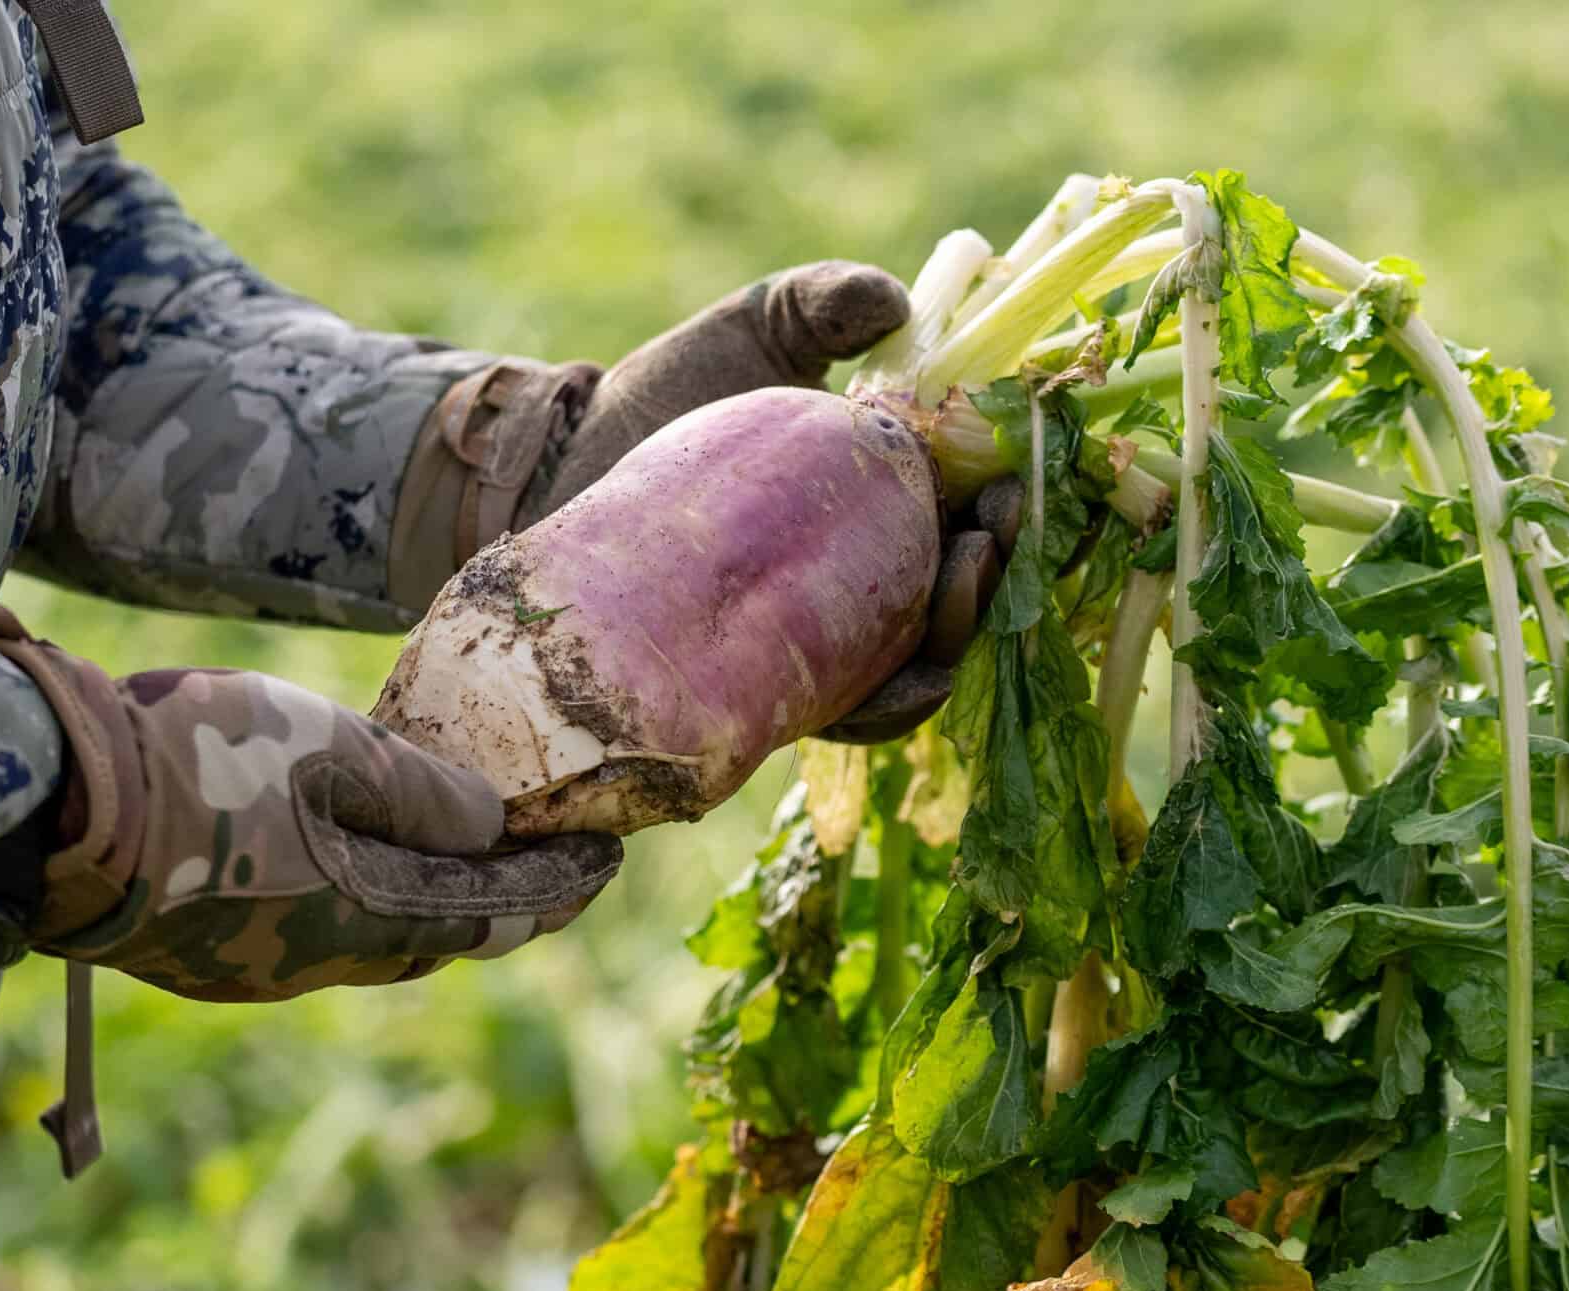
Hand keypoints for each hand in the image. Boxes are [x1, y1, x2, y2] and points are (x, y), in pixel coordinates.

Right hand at [0, 597, 620, 1000]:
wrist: (42, 805)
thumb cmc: (196, 765)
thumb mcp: (327, 751)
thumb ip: (420, 791)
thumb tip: (490, 826)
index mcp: (365, 920)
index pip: (492, 915)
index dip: (555, 887)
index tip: (608, 861)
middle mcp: (314, 964)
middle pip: (436, 939)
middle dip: (499, 904)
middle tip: (549, 868)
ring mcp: (246, 968)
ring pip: (368, 943)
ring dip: (424, 907)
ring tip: (461, 868)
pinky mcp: (194, 954)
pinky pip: (305, 935)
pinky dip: (355, 902)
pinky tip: (347, 868)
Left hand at [420, 262, 1006, 747]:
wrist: (557, 466)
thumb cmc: (662, 393)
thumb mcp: (754, 333)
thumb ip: (821, 304)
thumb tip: (895, 302)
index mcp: (878, 498)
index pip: (966, 511)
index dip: (1005, 503)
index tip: (1012, 480)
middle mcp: (860, 574)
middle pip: (957, 590)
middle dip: (994, 569)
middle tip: (990, 531)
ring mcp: (821, 634)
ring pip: (919, 656)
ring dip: (961, 630)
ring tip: (963, 579)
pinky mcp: (771, 685)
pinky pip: (855, 710)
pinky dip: (899, 702)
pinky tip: (923, 678)